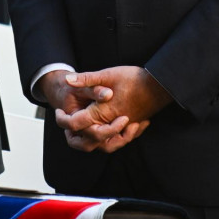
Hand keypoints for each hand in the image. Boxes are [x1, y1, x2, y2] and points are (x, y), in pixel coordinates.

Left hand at [55, 67, 169, 152]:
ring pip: (103, 144)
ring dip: (90, 140)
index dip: (63, 120)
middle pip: (88, 139)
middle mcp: (112, 124)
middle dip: (74, 133)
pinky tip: (103, 129)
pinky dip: (107, 139)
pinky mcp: (132, 127)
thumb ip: (87, 79)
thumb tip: (68, 81)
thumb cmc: (135, 79)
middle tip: (66, 121)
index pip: (77, 123)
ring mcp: (123, 128)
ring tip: (81, 129)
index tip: (58, 112)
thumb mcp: (108, 74)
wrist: (161, 85)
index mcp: (102, 112)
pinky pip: (117, 141)